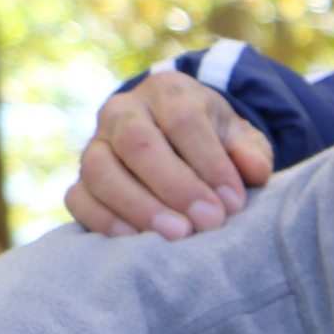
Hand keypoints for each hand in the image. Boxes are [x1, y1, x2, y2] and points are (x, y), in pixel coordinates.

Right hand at [66, 72, 271, 238]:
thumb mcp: (241, 137)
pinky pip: (79, 198)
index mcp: (168, 92)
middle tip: (208, 222)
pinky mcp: (81, 178)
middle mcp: (123, 112)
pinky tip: (136, 241)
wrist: (178, 137)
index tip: (234, 201)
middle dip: (174, 186)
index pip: (183, 120)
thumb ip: (250, 151)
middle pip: (136, 142)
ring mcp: (95, 144)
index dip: (209, 162)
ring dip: (139, 206)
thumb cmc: (215, 139)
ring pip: (101, 170)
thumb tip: (254, 171)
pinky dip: (103, 220)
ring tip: (178, 235)